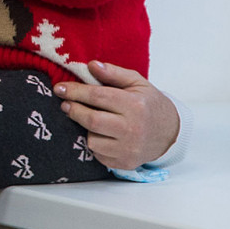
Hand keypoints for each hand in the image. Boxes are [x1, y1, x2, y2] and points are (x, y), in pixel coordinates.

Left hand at [55, 61, 179, 170]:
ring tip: (92, 120)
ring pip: (92, 140)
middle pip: (92, 120)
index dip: (75, 92)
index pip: (98, 97)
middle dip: (74, 110)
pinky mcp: (124, 163)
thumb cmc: (149, 104)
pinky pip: (98, 154)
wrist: (169, 133)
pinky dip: (95, 143)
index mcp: (135, 105)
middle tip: (65, 104)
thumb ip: (113, 73)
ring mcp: (128, 149)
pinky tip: (102, 135)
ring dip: (86, 129)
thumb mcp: (137, 83)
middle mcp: (132, 129)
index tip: (60, 88)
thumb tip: (91, 65)